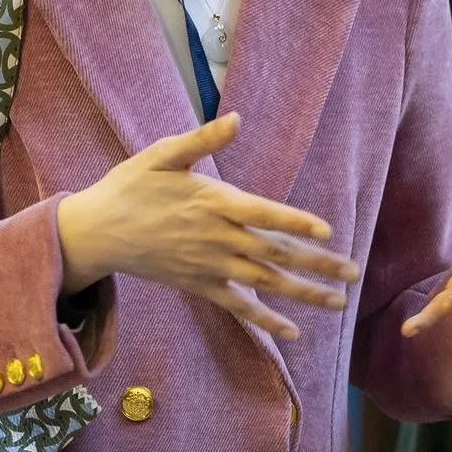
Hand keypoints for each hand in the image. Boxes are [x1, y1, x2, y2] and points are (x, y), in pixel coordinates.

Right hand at [55, 112, 359, 339]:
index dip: (296, 222)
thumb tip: (236, 119)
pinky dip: (265, 320)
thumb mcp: (162, 155)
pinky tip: (292, 332)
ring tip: (339, 302)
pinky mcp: (201, 285)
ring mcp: (210, 266)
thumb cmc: (130, 187)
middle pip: (275, 253)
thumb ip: (202, 140)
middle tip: (354, 274)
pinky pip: (238, 306)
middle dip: (318, 265)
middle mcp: (217, 238)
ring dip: (304, 294)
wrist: (98, 232)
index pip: (263, 214)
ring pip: (265, 283)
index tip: (327, 231)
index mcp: (213, 202)